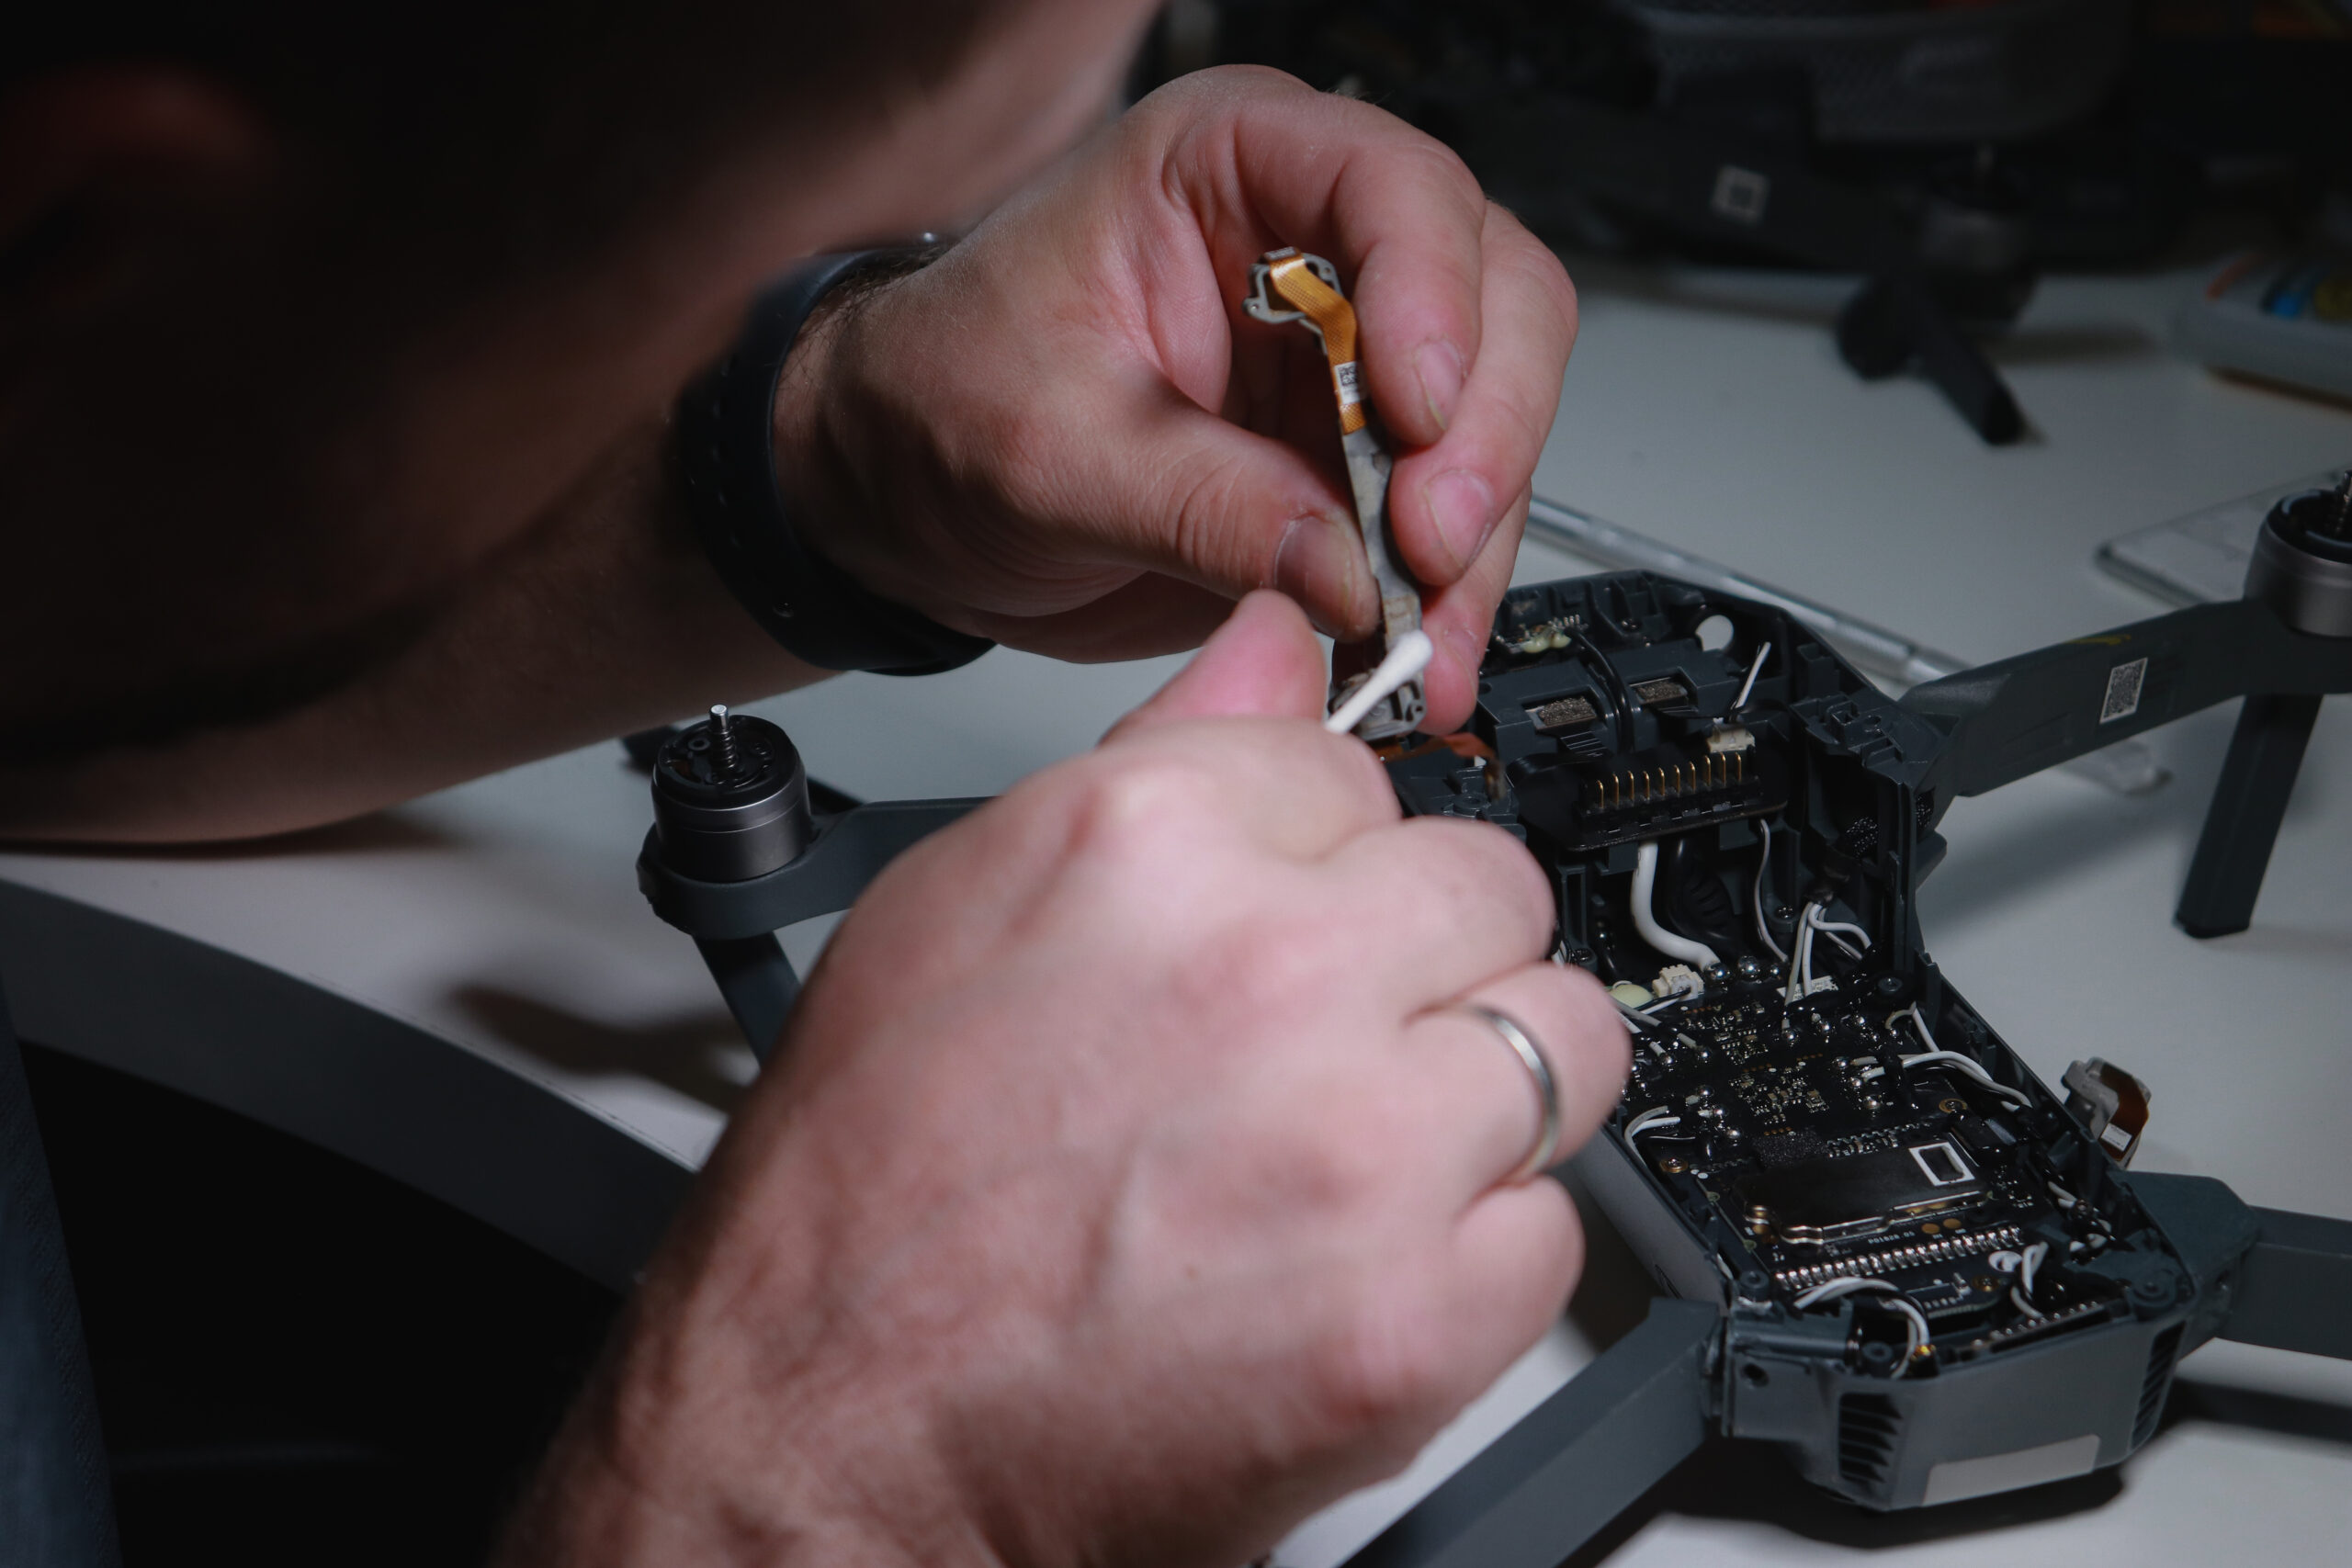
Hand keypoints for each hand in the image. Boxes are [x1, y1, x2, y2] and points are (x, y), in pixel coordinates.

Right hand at [500, 593, 1626, 1567]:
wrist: (827, 1434)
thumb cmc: (866, 1196)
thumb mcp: (960, 907)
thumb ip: (1160, 757)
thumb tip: (1277, 648)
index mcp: (1147, 844)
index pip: (1364, 771)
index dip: (1330, 861)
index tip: (1298, 925)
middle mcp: (1267, 971)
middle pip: (1492, 890)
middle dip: (1427, 965)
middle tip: (1329, 1054)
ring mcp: (1359, 1147)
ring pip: (1564, 1042)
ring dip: (1479, 1100)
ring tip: (1352, 1164)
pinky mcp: (1418, 1315)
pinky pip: (1550, 1227)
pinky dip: (1475, 1258)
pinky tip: (1352, 1269)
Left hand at [775, 66, 1576, 732]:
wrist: (899, 494)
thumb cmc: (940, 397)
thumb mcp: (1048, 448)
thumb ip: (1199, 503)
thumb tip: (1340, 568)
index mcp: (1228, 168)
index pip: (1392, 188)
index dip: (1434, 297)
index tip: (1418, 412)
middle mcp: (1314, 248)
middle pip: (1493, 302)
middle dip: (1481, 437)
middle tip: (1428, 546)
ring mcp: (1347, 360)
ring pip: (1492, 421)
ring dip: (1474, 542)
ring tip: (1424, 638)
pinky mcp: (1353, 464)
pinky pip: (1446, 520)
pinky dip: (1445, 595)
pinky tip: (1417, 651)